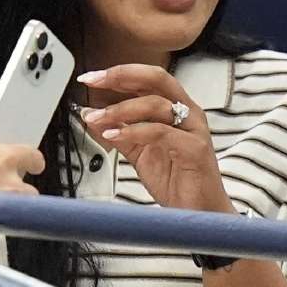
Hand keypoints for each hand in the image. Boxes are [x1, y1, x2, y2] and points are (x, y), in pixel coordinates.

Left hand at [79, 65, 233, 213]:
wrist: (197, 212)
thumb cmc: (175, 179)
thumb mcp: (137, 151)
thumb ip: (117, 132)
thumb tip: (90, 114)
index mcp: (175, 108)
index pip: (147, 79)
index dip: (118, 74)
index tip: (90, 77)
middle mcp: (188, 112)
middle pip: (156, 78)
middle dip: (121, 76)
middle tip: (93, 81)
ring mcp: (194, 129)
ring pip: (156, 104)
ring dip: (119, 108)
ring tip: (95, 117)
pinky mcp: (195, 149)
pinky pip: (161, 132)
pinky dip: (133, 131)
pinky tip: (113, 134)